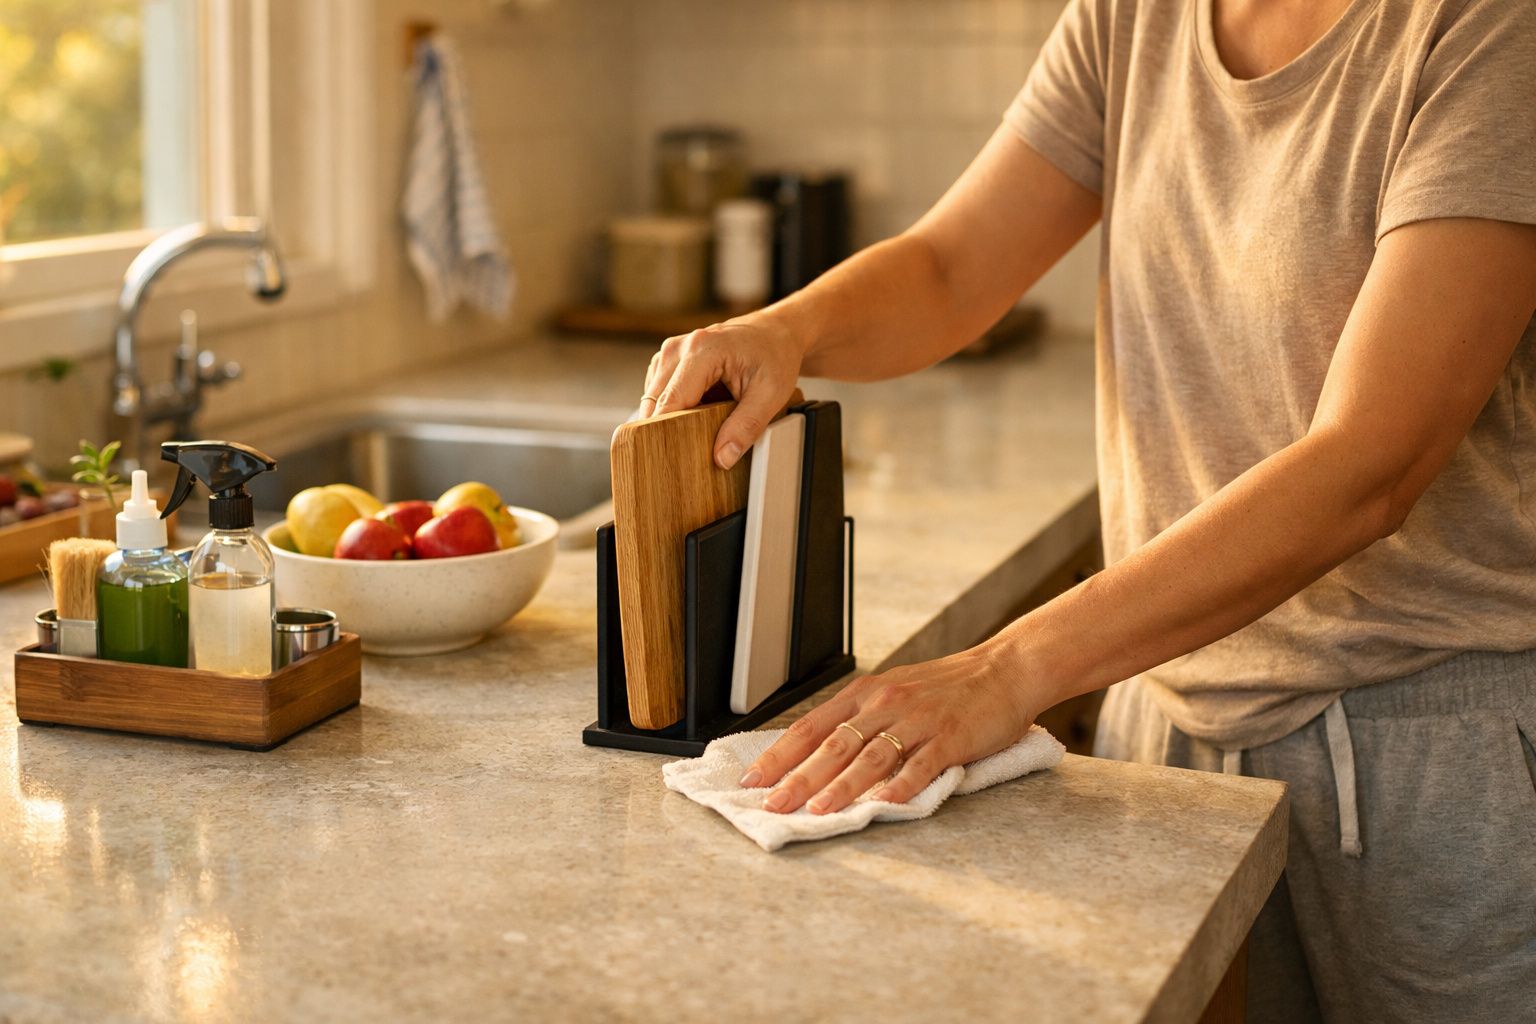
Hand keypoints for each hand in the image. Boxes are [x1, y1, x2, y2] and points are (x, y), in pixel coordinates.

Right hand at [642, 315, 806, 469]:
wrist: (775, 332)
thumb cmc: (774, 356)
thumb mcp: (771, 394)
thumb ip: (746, 427)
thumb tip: (723, 458)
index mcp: (702, 350)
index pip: (670, 401)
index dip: (668, 433)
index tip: (673, 460)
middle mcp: (678, 347)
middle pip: (655, 403)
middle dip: (668, 430)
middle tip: (690, 453)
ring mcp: (670, 352)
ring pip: (652, 400)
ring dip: (669, 419)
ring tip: (698, 428)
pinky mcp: (668, 360)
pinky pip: (658, 394)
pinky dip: (672, 409)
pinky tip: (695, 413)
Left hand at [739, 640, 1039, 813]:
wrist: (1005, 669)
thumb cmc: (948, 687)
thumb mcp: (895, 692)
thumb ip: (861, 720)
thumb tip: (819, 755)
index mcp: (866, 693)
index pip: (811, 725)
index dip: (779, 753)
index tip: (752, 778)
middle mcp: (886, 704)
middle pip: (833, 744)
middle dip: (797, 777)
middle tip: (771, 804)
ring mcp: (918, 721)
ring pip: (870, 757)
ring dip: (840, 786)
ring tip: (816, 810)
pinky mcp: (950, 738)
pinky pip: (920, 765)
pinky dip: (900, 787)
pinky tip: (883, 806)